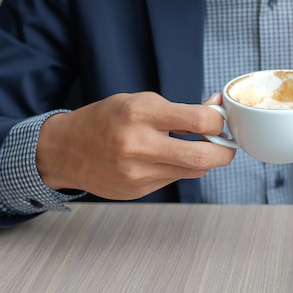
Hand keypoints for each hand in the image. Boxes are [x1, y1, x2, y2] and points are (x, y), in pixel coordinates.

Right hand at [35, 92, 235, 199]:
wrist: (65, 150)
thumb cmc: (104, 120)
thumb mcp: (138, 102)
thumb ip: (178, 109)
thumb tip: (215, 106)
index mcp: (139, 113)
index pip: (200, 121)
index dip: (218, 122)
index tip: (219, 121)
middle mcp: (138, 145)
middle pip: (203, 157)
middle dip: (225, 152)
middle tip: (226, 145)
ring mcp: (137, 172)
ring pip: (192, 171)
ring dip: (203, 160)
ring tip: (197, 147)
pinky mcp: (138, 190)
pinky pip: (173, 179)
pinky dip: (178, 168)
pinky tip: (165, 159)